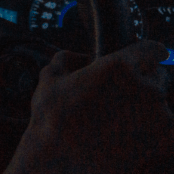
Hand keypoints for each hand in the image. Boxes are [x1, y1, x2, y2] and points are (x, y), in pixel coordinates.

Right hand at [7, 40, 173, 173]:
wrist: (62, 164)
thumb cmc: (53, 120)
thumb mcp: (49, 78)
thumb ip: (68, 58)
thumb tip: (82, 58)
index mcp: (120, 66)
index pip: (154, 49)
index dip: (147, 54)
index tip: (145, 60)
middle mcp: (146, 87)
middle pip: (158, 77)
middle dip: (143, 84)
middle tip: (120, 99)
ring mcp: (160, 115)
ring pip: (162, 105)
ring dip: (148, 109)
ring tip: (120, 123)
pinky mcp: (167, 140)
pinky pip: (167, 128)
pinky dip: (154, 132)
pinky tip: (130, 137)